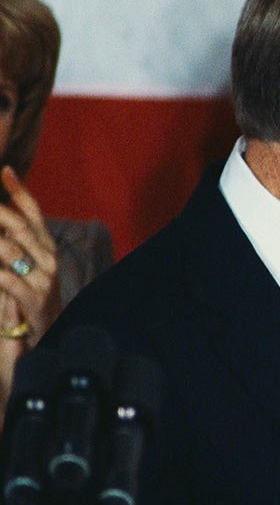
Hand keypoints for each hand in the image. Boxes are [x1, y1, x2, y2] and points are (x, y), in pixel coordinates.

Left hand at [0, 166, 60, 345]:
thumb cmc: (31, 294)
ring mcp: (43, 279)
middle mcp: (49, 259)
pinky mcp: (34, 300)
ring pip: (13, 252)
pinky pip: (7, 281)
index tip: (4, 171)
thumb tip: (2, 218)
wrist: (50, 333)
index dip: (20, 191)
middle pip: (22, 228)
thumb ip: (14, 241)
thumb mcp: (27, 264)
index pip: (34, 213)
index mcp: (46, 247)